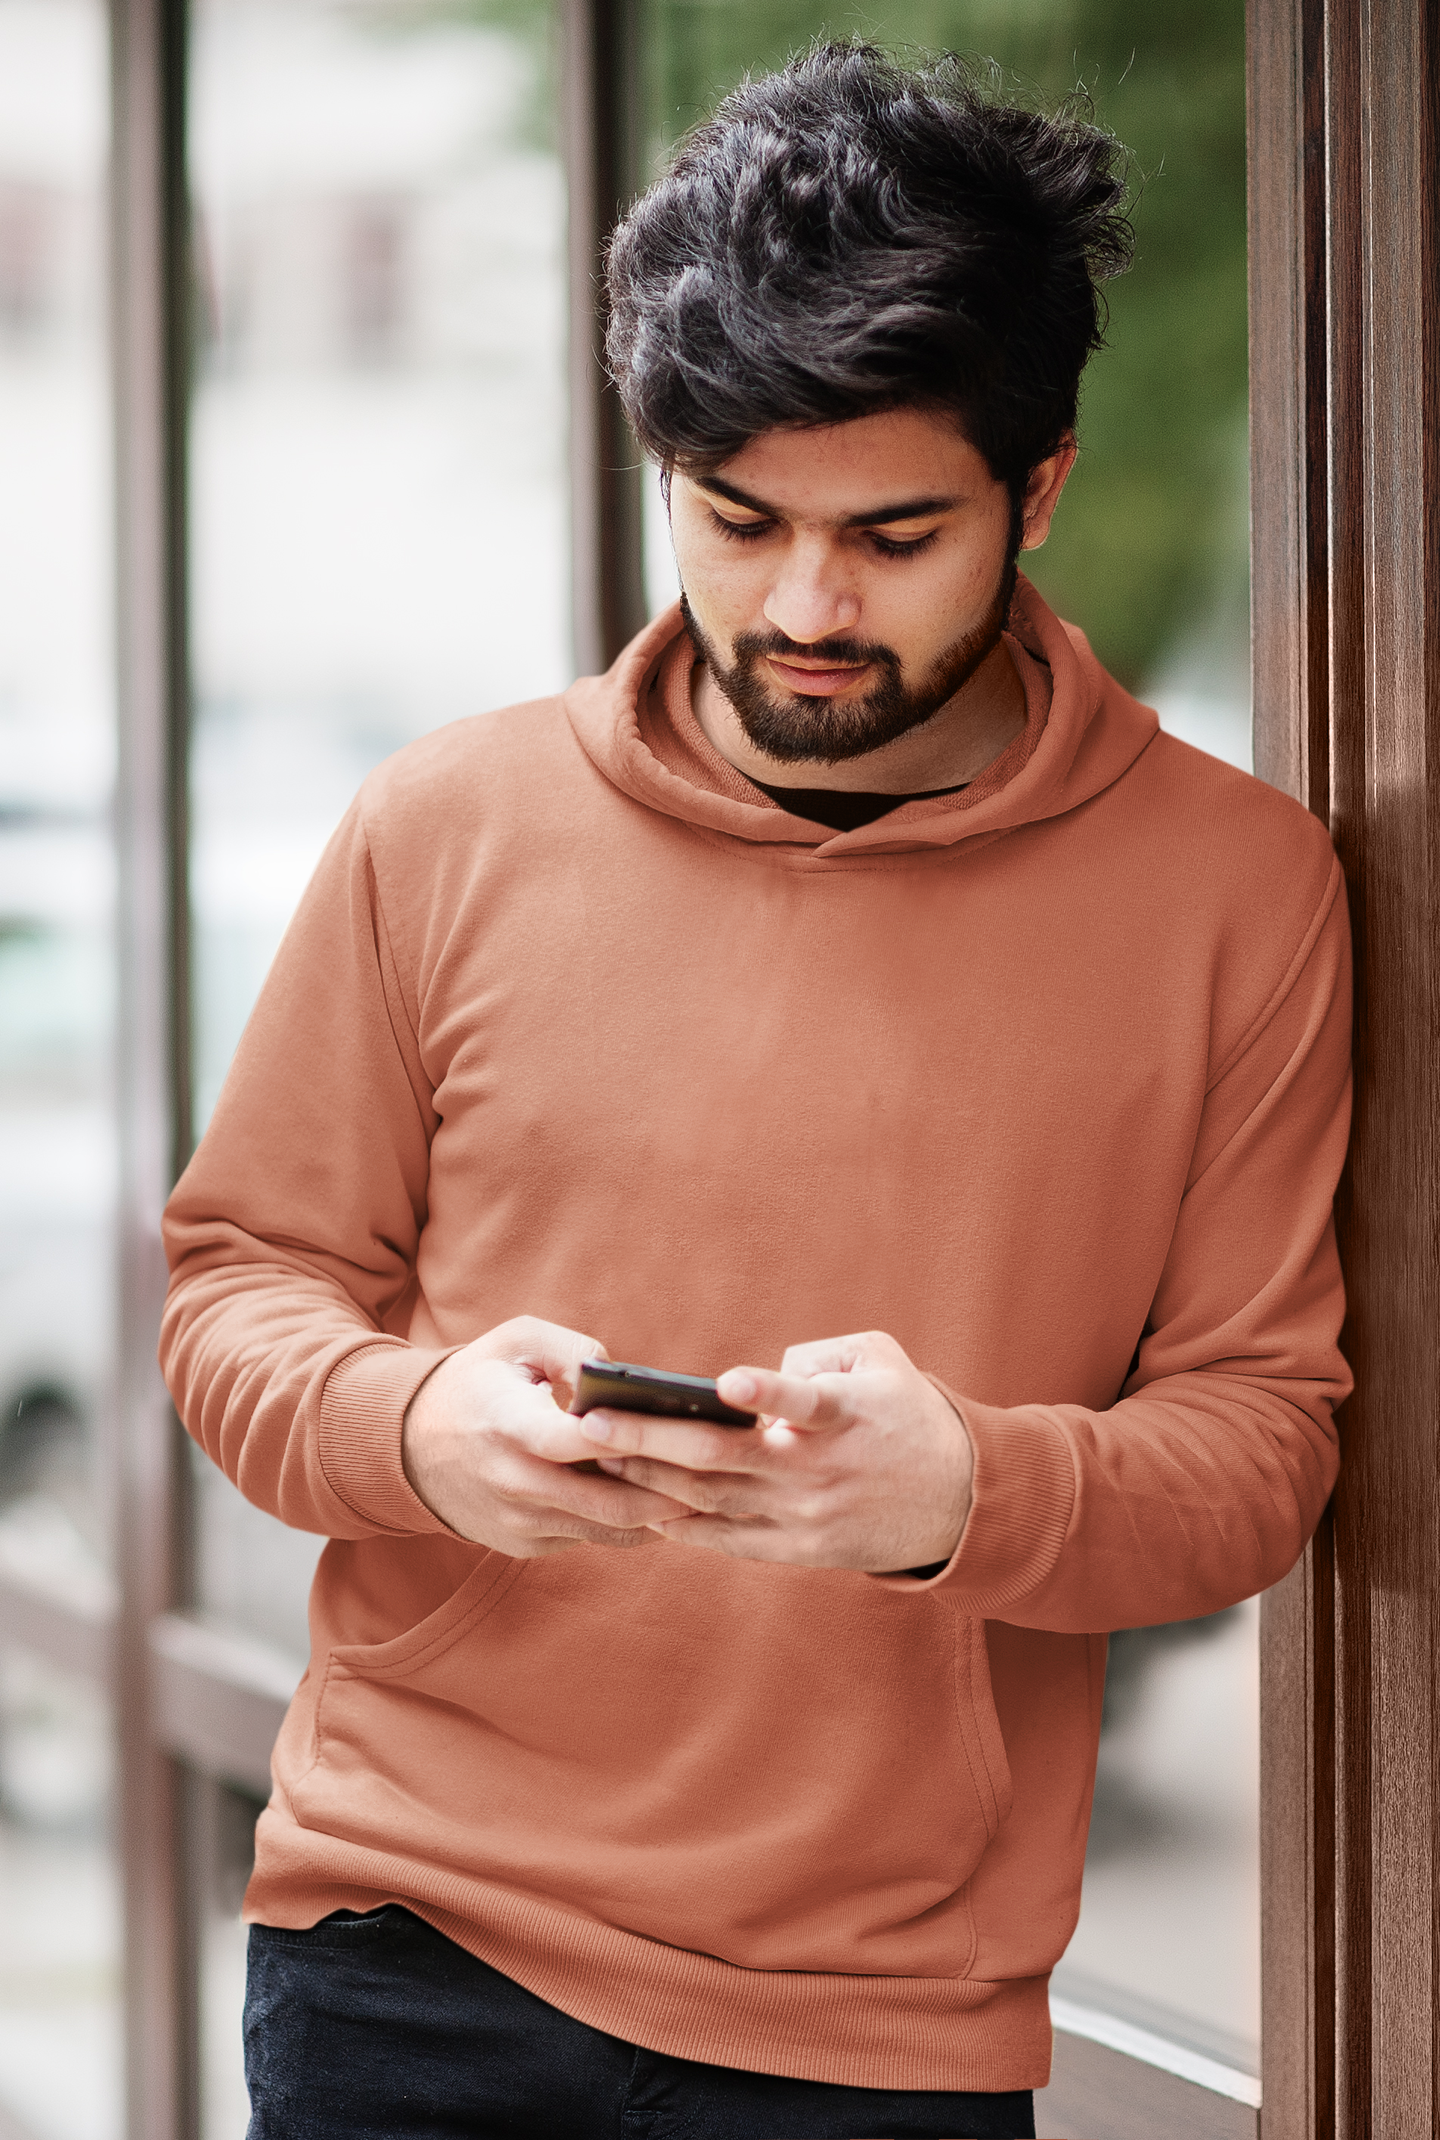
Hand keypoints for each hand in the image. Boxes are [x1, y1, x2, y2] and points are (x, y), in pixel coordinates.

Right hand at [401, 1317, 692, 1553]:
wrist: (409, 1446)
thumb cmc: (477, 1380)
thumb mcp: (515, 1341)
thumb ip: (572, 1350)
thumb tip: (622, 1376)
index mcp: (506, 1424)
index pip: (576, 1442)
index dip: (628, 1440)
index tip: (678, 1432)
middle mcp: (511, 1482)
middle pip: (606, 1502)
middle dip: (667, 1494)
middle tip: (720, 1479)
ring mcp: (517, 1521)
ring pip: (605, 1530)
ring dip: (656, 1516)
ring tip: (707, 1495)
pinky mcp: (523, 1545)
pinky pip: (587, 1539)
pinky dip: (627, 1526)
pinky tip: (664, 1506)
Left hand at [576, 1330, 973, 1572]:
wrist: (959, 1501)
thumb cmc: (908, 1413)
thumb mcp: (881, 1360)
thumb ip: (816, 1354)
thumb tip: (754, 1380)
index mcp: (846, 1415)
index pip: (804, 1401)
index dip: (767, 1392)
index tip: (725, 1382)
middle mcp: (819, 1470)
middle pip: (725, 1457)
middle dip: (652, 1438)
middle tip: (591, 1422)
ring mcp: (805, 1516)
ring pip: (714, 1501)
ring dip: (651, 1479)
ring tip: (596, 1457)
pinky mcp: (800, 1549)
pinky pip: (730, 1541)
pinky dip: (686, 1527)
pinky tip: (642, 1507)